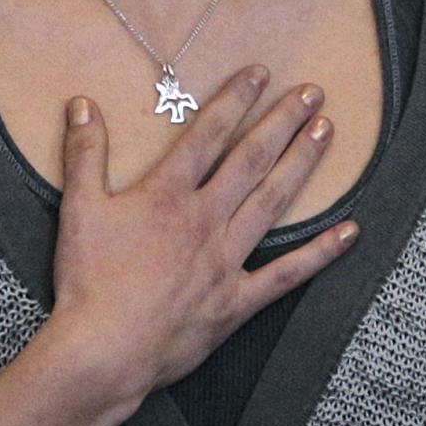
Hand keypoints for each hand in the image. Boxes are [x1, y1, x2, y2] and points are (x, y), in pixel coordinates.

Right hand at [50, 65, 357, 401]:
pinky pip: (286, 274)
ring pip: (273, 202)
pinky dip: (320, 253)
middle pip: (251, 159)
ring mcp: (225, 260)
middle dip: (283, 121)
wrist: (102, 352)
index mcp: (168, 194)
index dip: (234, 99)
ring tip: (326, 132)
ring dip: (302, 163)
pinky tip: (348, 232)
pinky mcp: (236, 301)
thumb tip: (82, 104)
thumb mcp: (78, 208)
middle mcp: (205, 219)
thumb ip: (85, 153)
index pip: (208, 133)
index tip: (260, 73)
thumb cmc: (88, 281)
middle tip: (311, 92)